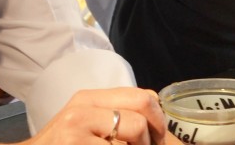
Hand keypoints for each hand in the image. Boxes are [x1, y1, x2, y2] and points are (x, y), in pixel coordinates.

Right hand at [20, 87, 169, 144]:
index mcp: (88, 98)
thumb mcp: (85, 121)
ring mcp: (76, 129)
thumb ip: (114, 112)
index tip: (157, 136)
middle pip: (140, 114)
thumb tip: (155, 108)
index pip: (140, 96)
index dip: (158, 119)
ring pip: (133, 136)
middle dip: (151, 138)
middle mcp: (82, 109)